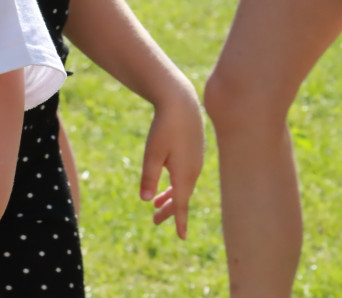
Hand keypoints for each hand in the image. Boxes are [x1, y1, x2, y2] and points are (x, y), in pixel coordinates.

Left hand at [138, 88, 204, 239]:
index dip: (179, 221)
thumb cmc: (165, 128)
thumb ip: (149, 177)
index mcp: (184, 174)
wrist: (181, 103)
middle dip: (169, 210)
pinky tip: (167, 184)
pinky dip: (175, 184)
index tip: (181, 237)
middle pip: (181, 197)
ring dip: (170, 197)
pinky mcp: (193, 153)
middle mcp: (193, 171)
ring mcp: (195, 161)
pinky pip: (184, 176)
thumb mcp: (152, 153)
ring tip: (157, 206)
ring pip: (182, 186)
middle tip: (155, 222)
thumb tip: (146, 200)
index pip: (182, 204)